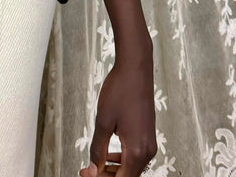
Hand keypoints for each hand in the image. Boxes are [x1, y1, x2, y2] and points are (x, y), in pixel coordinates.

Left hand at [78, 53, 156, 176]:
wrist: (136, 69)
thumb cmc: (120, 90)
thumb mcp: (103, 121)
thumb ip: (97, 149)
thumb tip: (92, 169)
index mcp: (137, 151)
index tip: (85, 174)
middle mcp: (147, 151)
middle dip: (106, 176)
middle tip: (86, 170)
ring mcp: (149, 143)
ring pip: (131, 168)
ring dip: (113, 169)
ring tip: (94, 164)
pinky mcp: (148, 135)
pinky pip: (135, 156)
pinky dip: (121, 159)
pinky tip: (107, 153)